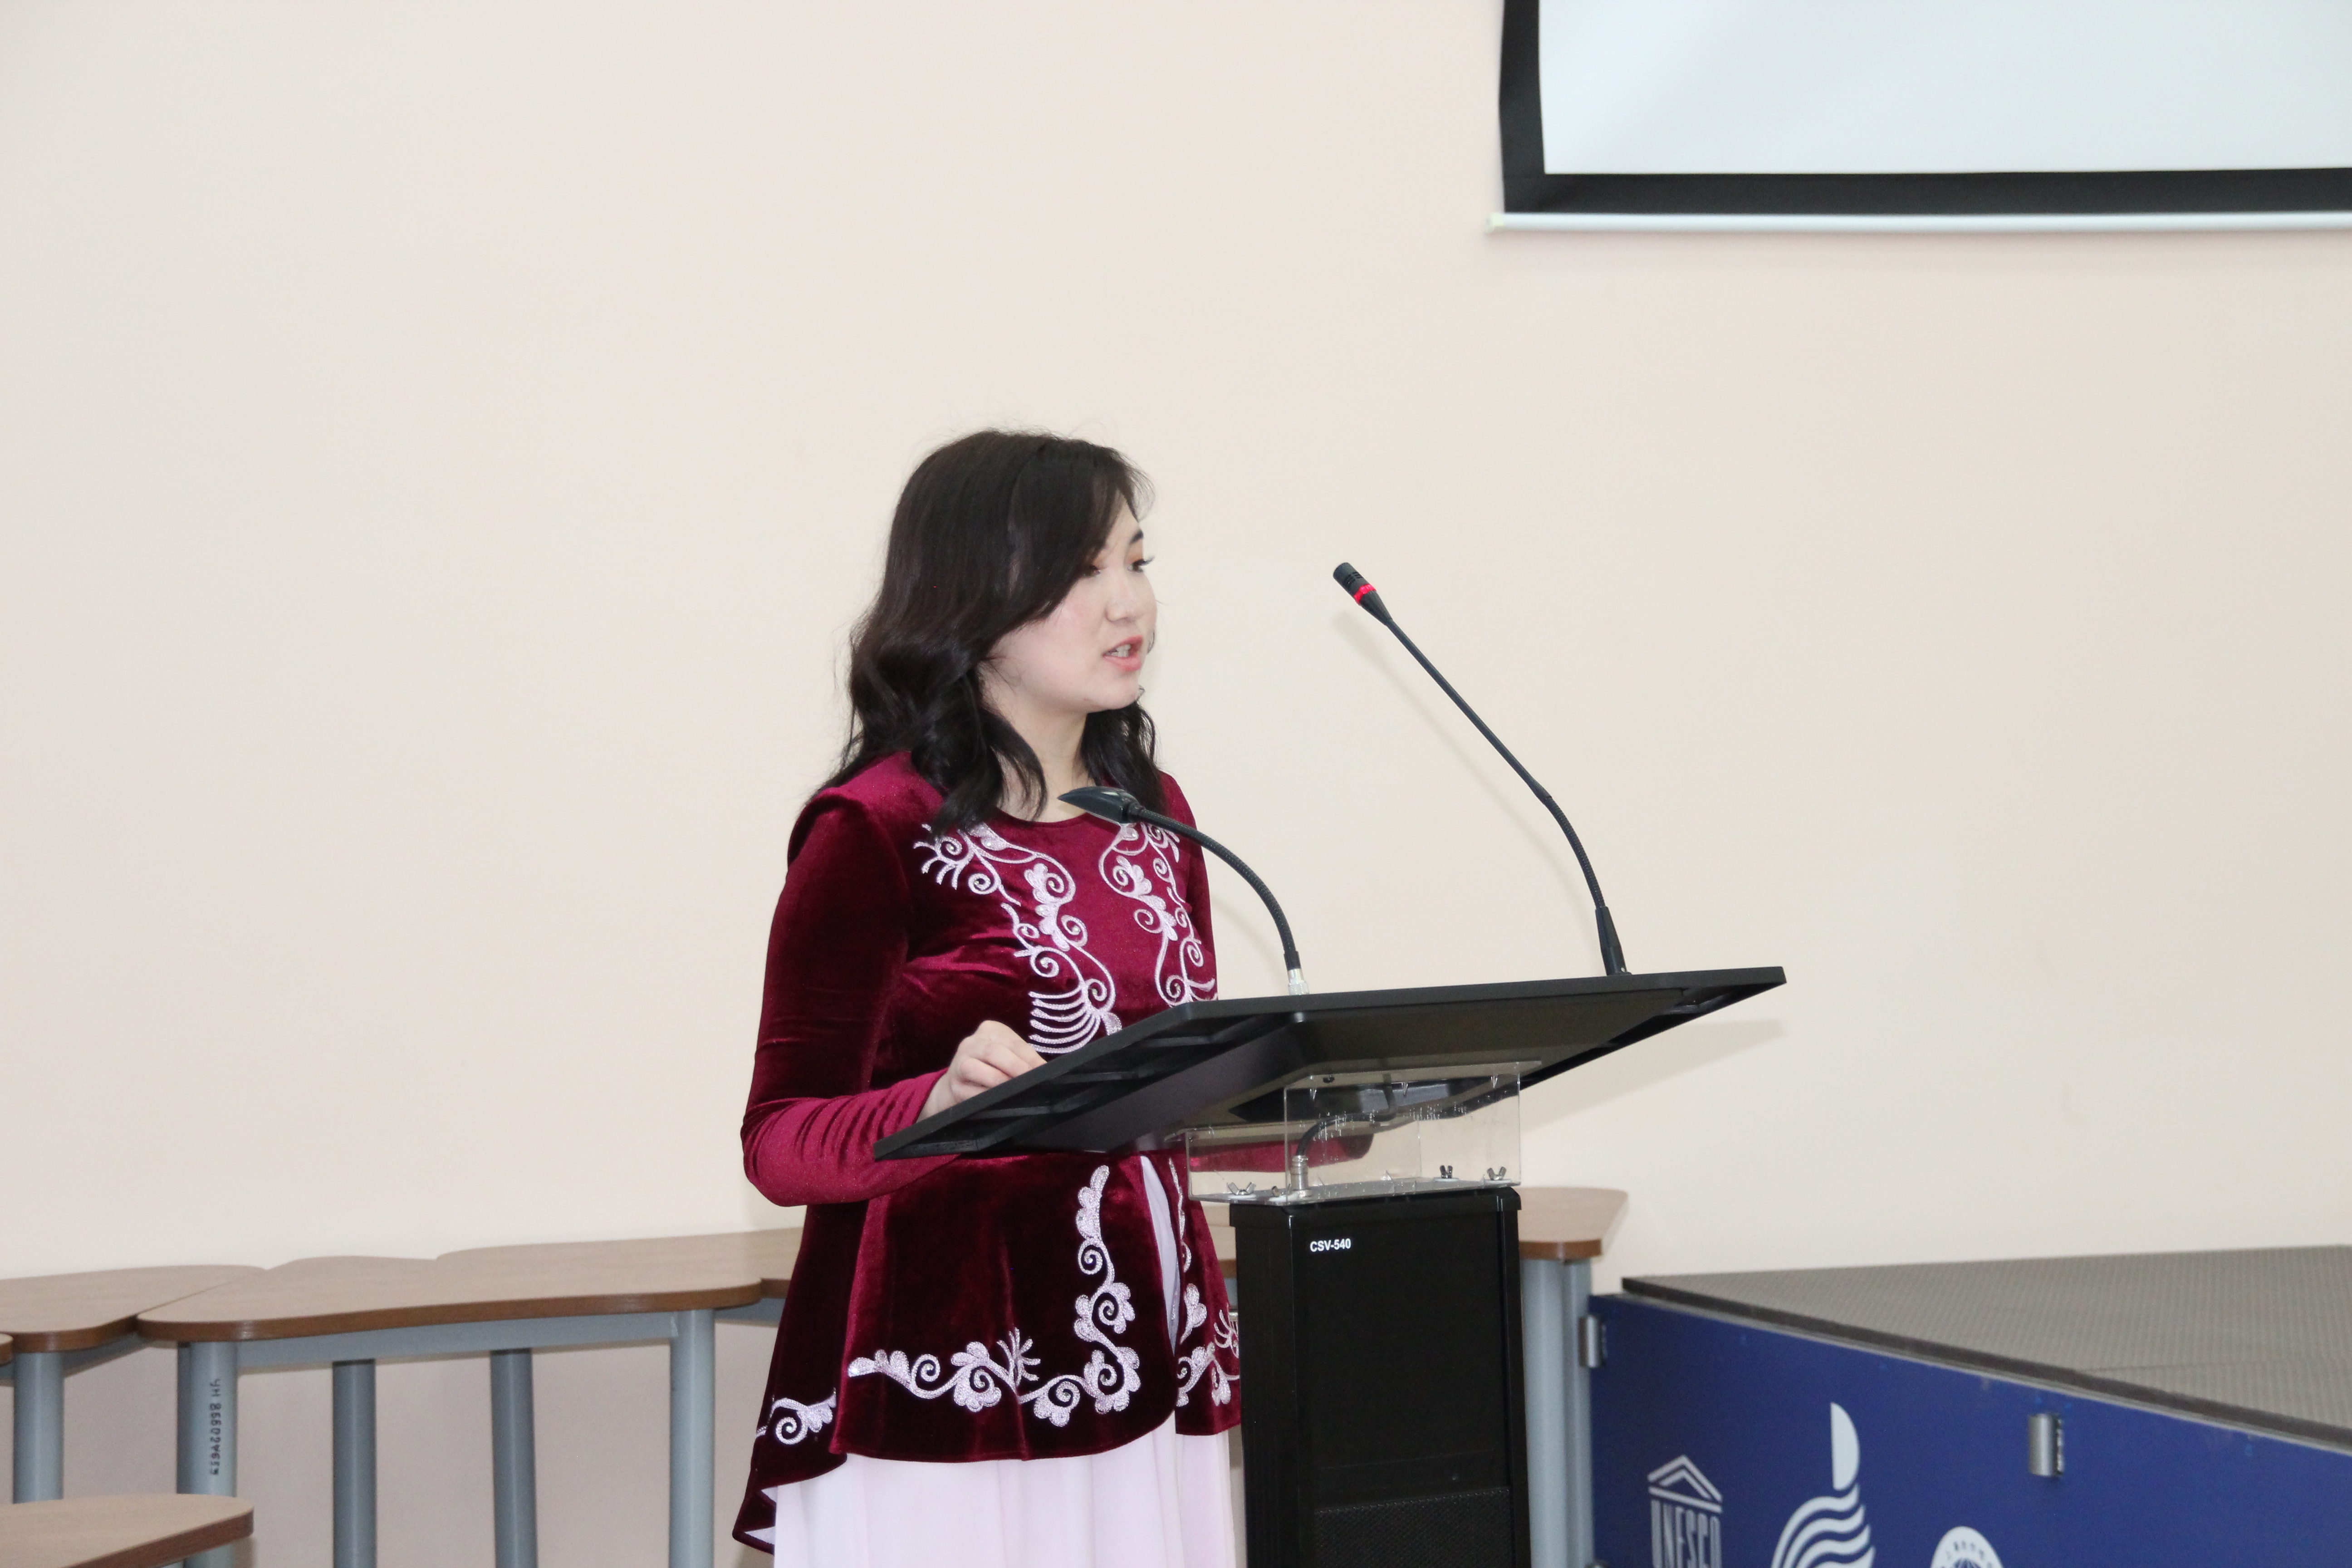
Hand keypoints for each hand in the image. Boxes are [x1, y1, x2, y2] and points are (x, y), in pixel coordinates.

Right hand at [921, 1021, 1046, 1119]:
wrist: (959, 1082)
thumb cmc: (992, 1067)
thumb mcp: (1007, 1056)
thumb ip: (1023, 1060)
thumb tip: (1044, 1072)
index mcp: (989, 1030)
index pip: (1013, 1042)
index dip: (1030, 1058)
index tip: (1044, 1071)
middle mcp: (971, 1043)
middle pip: (993, 1052)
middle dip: (1015, 1068)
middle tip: (1032, 1082)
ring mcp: (959, 1063)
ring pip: (975, 1069)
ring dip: (998, 1082)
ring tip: (1016, 1092)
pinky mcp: (953, 1085)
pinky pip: (968, 1091)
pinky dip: (984, 1097)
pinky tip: (997, 1101)